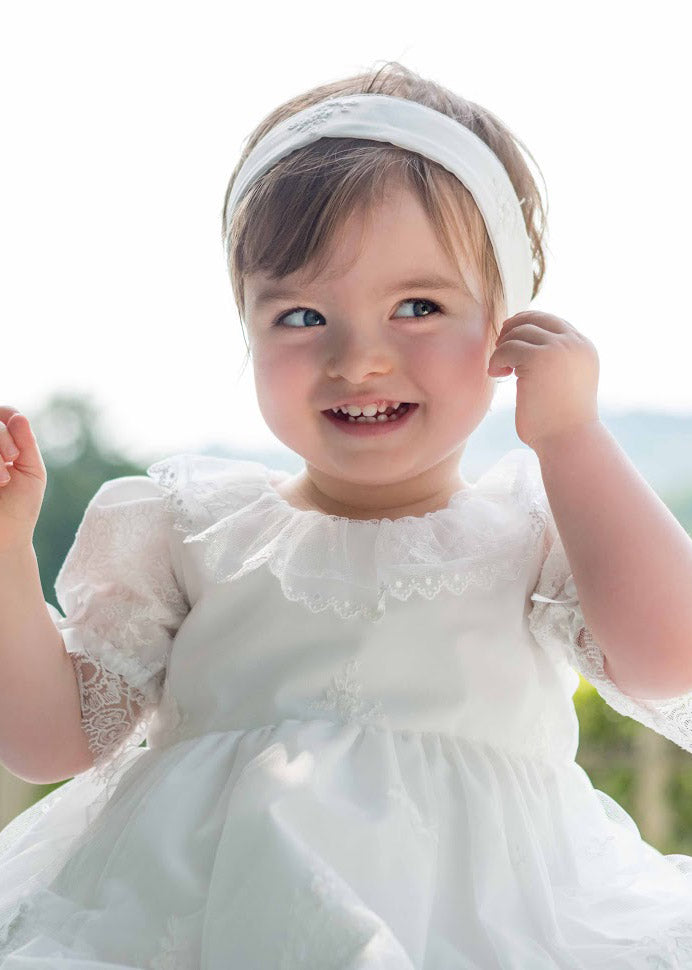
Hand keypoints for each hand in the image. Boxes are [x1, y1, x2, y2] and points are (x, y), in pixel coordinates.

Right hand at [0, 407, 46, 552]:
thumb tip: (19, 416)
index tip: (18, 452)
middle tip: (13, 459)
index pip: (3, 413)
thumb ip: (26, 442)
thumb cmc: (20, 506)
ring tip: (2, 481)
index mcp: (4, 443)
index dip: (9, 422)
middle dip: (0, 438)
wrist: (5, 538)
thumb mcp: (32, 471)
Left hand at [487, 311, 599, 451]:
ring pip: (518, 332)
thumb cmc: (560, 421)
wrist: (568, 440)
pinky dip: (496, 359)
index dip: (526, 327)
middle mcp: (575, 343)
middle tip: (501, 352)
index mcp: (584, 347)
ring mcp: (559, 348)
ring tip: (501, 370)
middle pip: (534, 319)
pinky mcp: (539, 358)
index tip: (511, 345)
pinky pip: (507, 347)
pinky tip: (497, 375)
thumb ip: (554, 360)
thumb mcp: (564, 382)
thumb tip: (523, 342)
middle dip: (512, 331)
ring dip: (503, 349)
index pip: (550, 322)